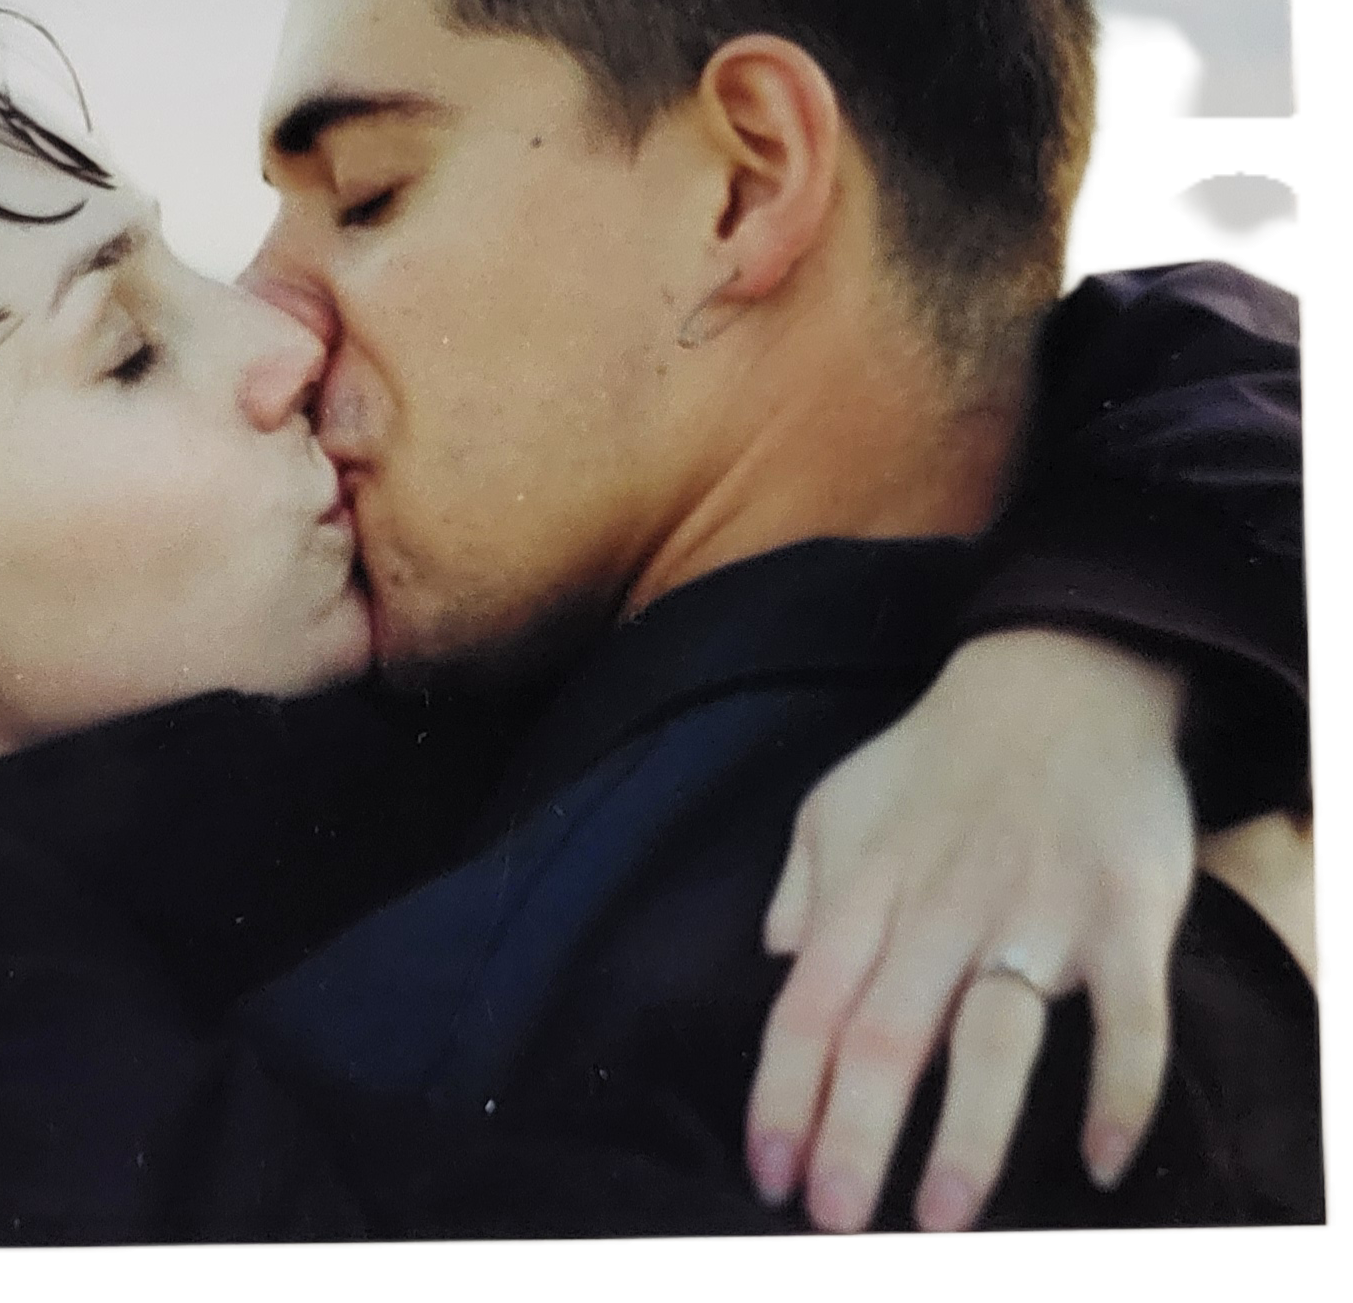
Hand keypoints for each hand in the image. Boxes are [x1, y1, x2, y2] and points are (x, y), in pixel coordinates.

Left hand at [745, 628, 1194, 1233]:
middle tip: (838, 1223)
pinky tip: (1099, 1161)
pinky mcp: (1126, 915)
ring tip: (945, 1219)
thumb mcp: (837, 802)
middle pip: (884, 1039)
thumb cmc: (938, 755)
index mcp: (867, 891)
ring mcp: (1037, 914)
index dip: (782, 1098)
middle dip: (855, 1138)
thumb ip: (802, 884)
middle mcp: (942, 910)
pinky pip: (1129, 1017)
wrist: (1063, 675)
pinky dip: (1119, 1091)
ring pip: (995, 1040)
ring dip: (968, 1134)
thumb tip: (774, 961)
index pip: (805, 1009)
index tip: (768, 1177)